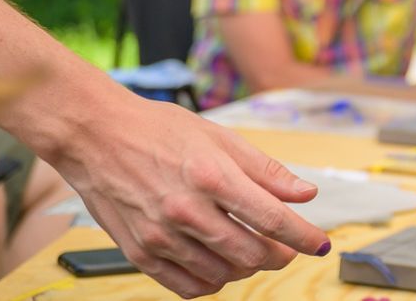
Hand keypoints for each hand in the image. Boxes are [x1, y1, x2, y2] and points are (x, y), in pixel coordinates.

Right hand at [45, 93, 327, 295]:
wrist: (95, 136)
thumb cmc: (158, 129)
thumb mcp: (219, 137)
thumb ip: (265, 171)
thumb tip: (305, 194)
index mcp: (211, 176)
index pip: (272, 219)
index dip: (304, 236)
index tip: (320, 243)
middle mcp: (186, 210)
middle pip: (252, 254)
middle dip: (279, 254)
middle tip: (285, 246)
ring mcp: (160, 236)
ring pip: (223, 274)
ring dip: (247, 268)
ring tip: (252, 250)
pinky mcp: (140, 253)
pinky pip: (188, 286)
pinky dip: (213, 282)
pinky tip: (220, 265)